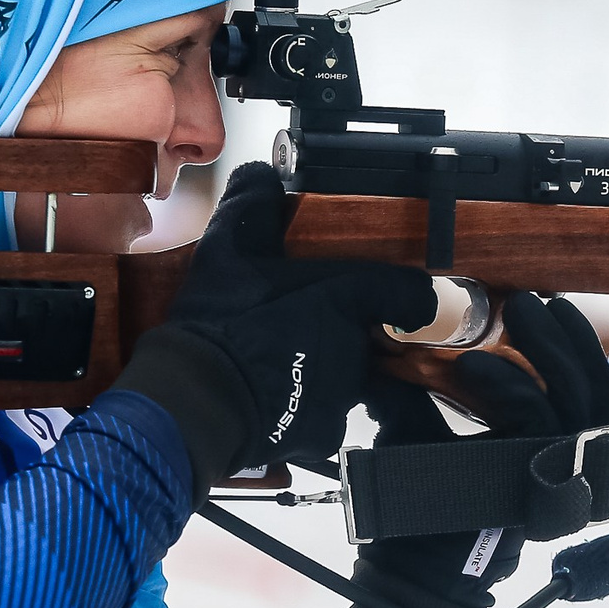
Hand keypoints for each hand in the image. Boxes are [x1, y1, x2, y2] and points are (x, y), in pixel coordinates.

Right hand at [113, 163, 434, 485]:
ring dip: (322, 368)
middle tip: (300, 325)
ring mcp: (343, 393)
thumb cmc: (218, 321)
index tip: (404, 302)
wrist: (198, 396)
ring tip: (277, 361)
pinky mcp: (324, 432)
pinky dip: (304, 408)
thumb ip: (253, 206)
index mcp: (345, 296)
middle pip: (371, 336)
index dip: (410, 297)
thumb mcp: (227, 249)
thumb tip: (261, 175)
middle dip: (346, 331)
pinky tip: (271, 394)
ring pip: (346, 377)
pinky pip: (324, 416)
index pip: (409, 294)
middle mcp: (355, 345)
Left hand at [320, 292, 608, 607]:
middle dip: (571, 340)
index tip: (555, 305)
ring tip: (518, 313)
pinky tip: (475, 366)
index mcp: (554, 451)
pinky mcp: (534, 489)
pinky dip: (510, 389)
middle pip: (598, 394)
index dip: (583, 348)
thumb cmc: (416, 509)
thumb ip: (423, 389)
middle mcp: (566, 468)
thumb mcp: (420, 433)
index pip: (592, 393)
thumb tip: (392, 338)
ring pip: (581, 406)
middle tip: (533, 300)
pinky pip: (538, 427)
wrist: (403, 576)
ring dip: (550, 353)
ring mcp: (557, 482)